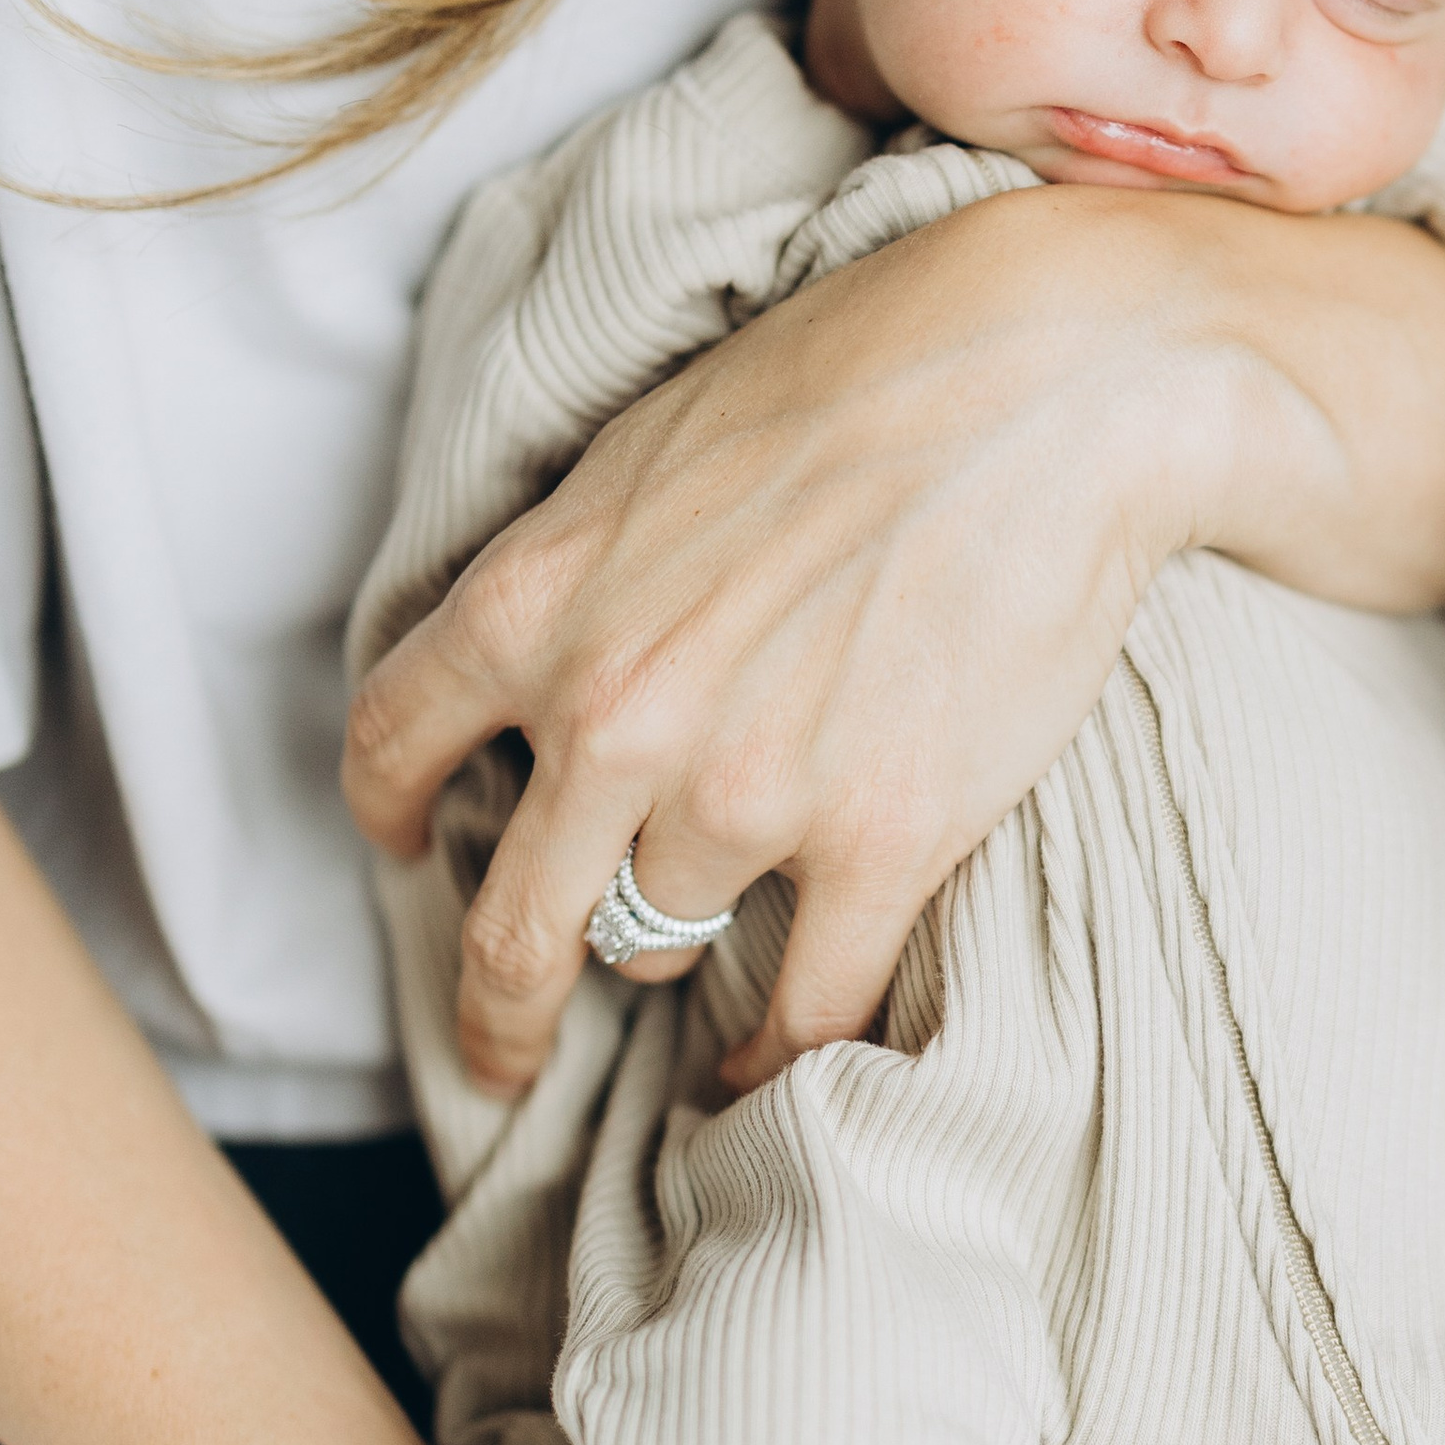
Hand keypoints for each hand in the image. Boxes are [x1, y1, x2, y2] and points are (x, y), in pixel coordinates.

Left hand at [343, 187, 1444, 1098]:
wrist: (1052, 378)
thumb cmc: (863, 374)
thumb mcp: (653, 447)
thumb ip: (574, 570)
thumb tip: (544, 659)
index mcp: (536, 602)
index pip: (392, 744)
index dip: (392, 814)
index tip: (415, 850)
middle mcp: (613, 716)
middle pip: (510, 926)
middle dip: (499, 1007)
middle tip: (504, 1050)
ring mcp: (746, 793)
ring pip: (663, 944)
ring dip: (686, 944)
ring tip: (727, 938)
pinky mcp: (882, 843)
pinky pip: (808, 1011)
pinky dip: (787, 1058)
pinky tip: (782, 1070)